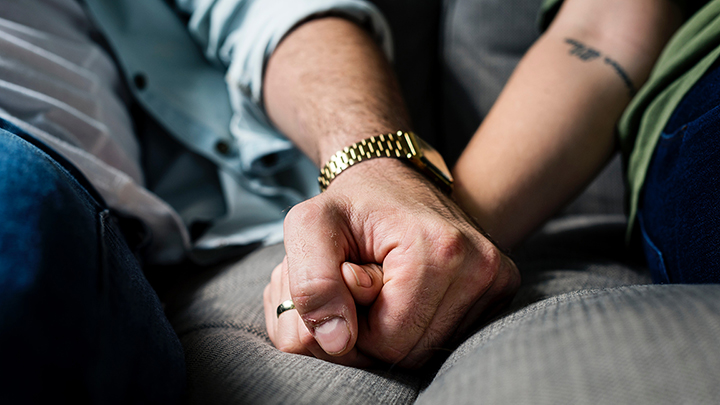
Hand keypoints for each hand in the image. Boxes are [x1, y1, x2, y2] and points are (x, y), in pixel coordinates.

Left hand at [263, 159, 519, 367]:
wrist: (392, 178)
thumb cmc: (349, 204)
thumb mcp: (308, 227)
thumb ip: (311, 286)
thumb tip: (337, 343)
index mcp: (439, 249)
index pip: (389, 342)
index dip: (355, 325)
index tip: (350, 280)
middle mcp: (482, 266)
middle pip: (415, 353)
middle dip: (375, 331)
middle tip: (364, 282)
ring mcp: (497, 278)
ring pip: (432, 350)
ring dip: (396, 328)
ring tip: (385, 283)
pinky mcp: (501, 287)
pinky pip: (450, 337)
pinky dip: (421, 323)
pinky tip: (409, 290)